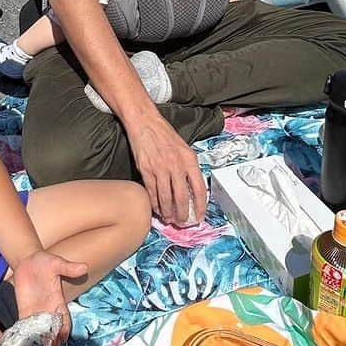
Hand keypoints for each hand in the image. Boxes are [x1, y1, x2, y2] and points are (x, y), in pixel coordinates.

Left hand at [12, 249, 87, 340]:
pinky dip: (25, 344)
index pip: (64, 325)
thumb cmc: (44, 261)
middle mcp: (49, 314)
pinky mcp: (25, 316)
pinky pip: (25, 333)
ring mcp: (37, 316)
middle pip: (52, 337)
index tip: (58, 344)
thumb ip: (68, 267)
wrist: (27, 261)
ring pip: (39, 339)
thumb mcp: (56, 263)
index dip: (62, 335)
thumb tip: (84, 267)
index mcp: (59, 305)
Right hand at [129, 110, 207, 226]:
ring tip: (169, 219)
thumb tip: (192, 189)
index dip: (200, 206)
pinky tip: (157, 209)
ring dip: (168, 212)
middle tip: (182, 222)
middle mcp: (176, 165)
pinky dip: (155, 204)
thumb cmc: (165, 134)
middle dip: (182, 214)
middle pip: (182, 198)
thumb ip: (188, 167)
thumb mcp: (184, 148)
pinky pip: (152, 192)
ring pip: (166, 198)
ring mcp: (161, 168)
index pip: (199, 189)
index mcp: (189, 160)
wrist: (145, 122)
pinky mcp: (146, 170)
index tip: (199, 216)